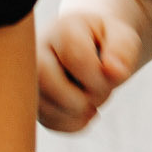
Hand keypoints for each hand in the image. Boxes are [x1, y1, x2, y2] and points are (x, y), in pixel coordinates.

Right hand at [37, 10, 142, 131]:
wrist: (91, 46)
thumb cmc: (107, 42)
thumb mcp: (122, 38)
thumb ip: (123, 50)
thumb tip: (114, 72)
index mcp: (62, 29)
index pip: (77, 59)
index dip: (100, 78)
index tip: (110, 75)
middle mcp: (36, 49)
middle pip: (47, 81)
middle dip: (84, 96)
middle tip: (98, 89)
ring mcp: (29, 76)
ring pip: (46, 106)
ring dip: (79, 111)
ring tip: (89, 95)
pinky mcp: (32, 99)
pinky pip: (49, 122)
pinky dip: (73, 122)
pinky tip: (82, 109)